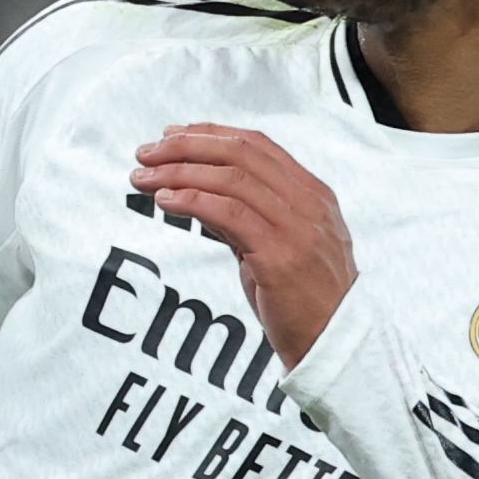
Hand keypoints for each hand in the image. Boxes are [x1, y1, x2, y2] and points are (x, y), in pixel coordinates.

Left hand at [127, 125, 354, 361]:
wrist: (333, 344)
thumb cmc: (303, 301)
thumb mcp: (277, 247)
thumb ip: (246, 217)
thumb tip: (198, 192)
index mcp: (312, 194)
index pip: (257, 145)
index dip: (210, 134)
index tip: (172, 136)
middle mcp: (308, 203)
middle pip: (240, 153)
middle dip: (187, 146)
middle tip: (146, 153)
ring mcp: (297, 227)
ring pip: (231, 179)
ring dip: (179, 172)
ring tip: (144, 178)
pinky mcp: (279, 255)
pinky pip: (228, 214)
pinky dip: (191, 200)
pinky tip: (165, 201)